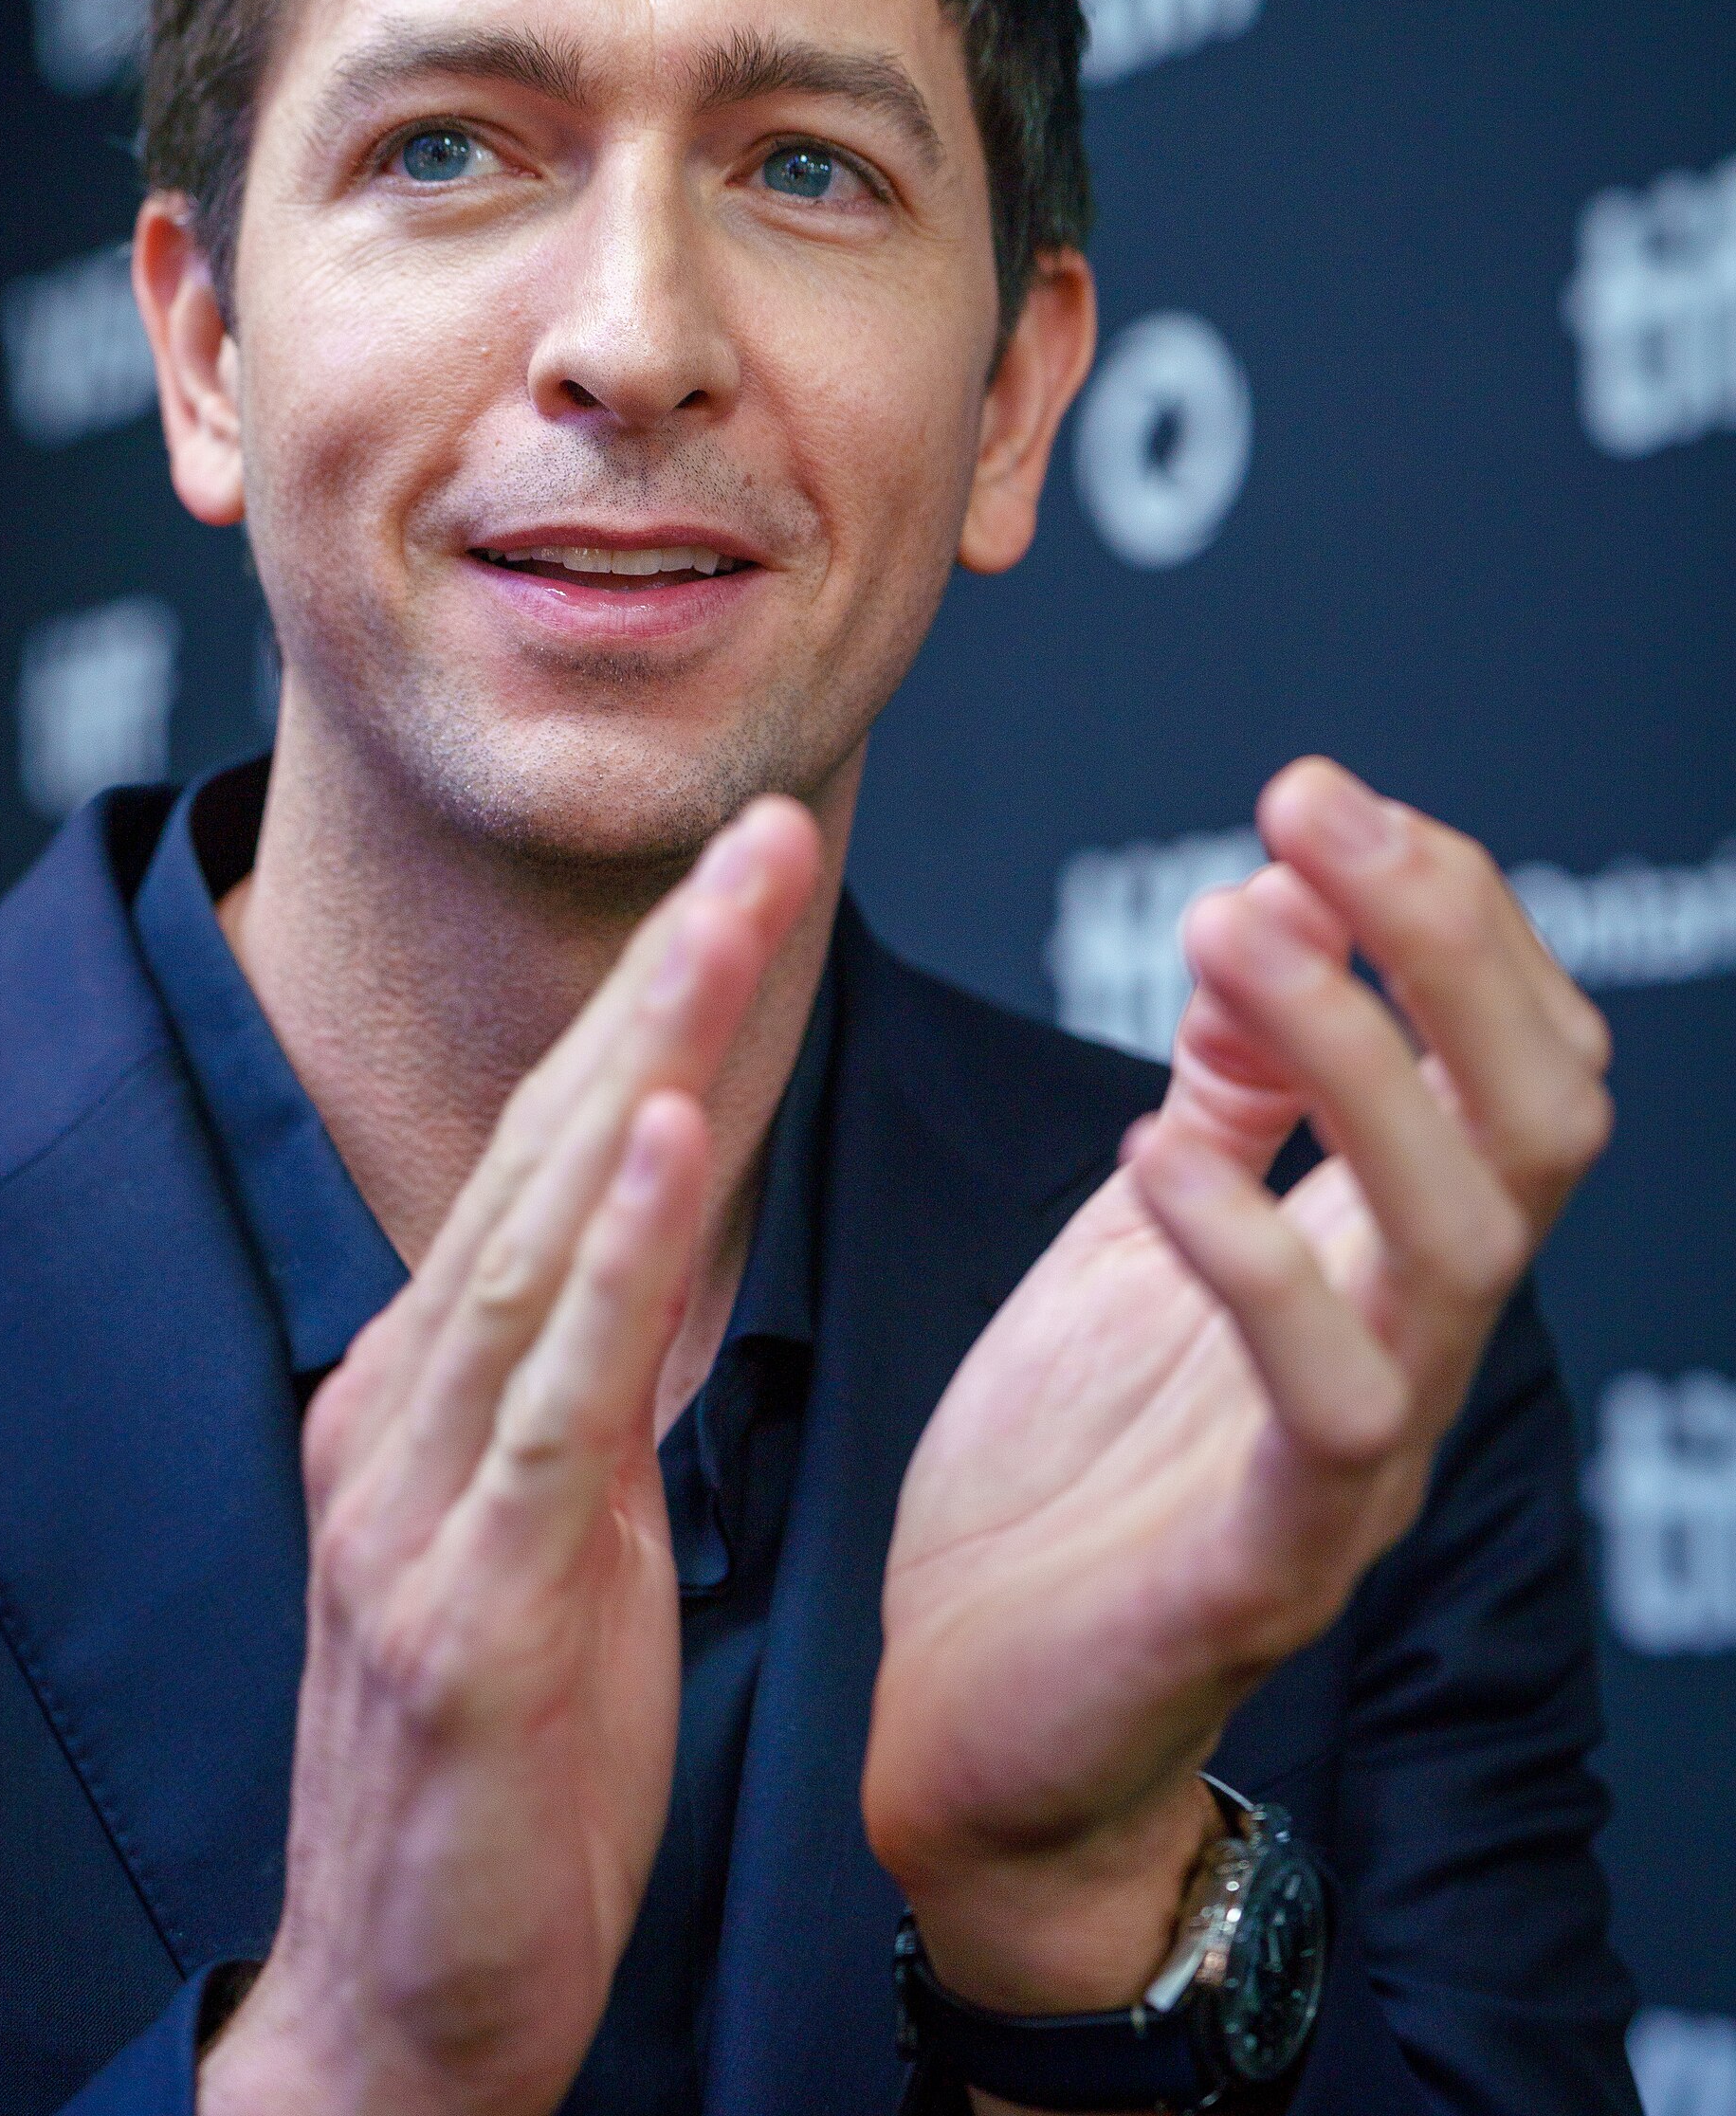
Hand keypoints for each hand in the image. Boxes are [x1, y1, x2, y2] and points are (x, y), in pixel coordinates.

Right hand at [200, 796, 819, 2115]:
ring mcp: (415, 1500)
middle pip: (548, 1152)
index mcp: (435, 1385)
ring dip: (644, 1059)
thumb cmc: (509, 1765)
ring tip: (732, 914)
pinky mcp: (461, 1606)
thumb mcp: (560, 1536)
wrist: (410, 2005)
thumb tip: (661, 1256)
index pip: (560, 1158)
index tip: (751, 885)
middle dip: (664, 982)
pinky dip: (605, 1256)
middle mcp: (405, 1405)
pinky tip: (654, 1133)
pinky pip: (549, 1402)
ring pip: (543, 1235)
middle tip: (765, 830)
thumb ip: (587, 1386)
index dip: (657, 1014)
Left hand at [862, 757, 1610, 2033]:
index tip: (1315, 802)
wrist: (985, 1722)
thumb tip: (1268, 916)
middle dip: (1446, 942)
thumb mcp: (1148, 1233)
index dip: (1450, 914)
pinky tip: (1154, 1152)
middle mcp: (1411, 1347)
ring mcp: (1359, 1462)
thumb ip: (1230, 1096)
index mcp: (1385, 1259)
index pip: (1513, 1059)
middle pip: (1539, 1124)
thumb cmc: (1072, 1469)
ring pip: (1461, 1243)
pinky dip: (1251, 1252)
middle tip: (1311, 811)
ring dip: (1354, 1058)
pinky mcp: (1265, 1561)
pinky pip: (1321, 1401)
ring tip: (1226, 926)